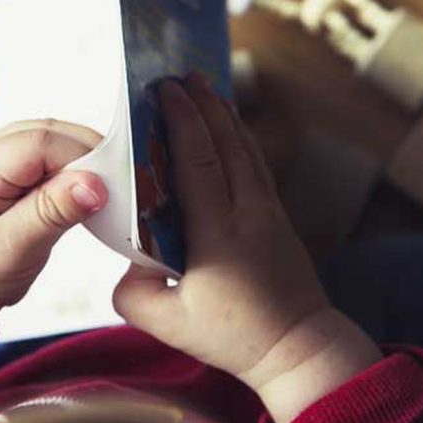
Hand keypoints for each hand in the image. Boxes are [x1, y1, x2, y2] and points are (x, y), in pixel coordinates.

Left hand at [0, 120, 107, 323]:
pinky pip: (46, 157)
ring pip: (52, 141)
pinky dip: (69, 172)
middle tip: (117, 191)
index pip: (40, 142)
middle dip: (87, 157)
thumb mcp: (11, 251)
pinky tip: (81, 196)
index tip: (112, 188)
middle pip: (49, 133)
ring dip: (81, 164)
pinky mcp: (6, 170)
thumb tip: (95, 184)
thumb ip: (51, 213)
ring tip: (101, 197)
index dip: (82, 159)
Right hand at [113, 74, 380, 422]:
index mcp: (219, 235)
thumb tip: (125, 261)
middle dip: (204, 104)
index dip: (182, 122)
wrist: (298, 349)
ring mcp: (268, 213)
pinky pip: (257, 166)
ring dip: (224, 115)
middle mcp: (248, 214)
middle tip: (181, 74)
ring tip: (205, 86)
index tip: (164, 91)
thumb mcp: (167, 325)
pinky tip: (230, 126)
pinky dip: (241, 138)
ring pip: (246, 150)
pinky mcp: (278, 218)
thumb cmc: (233, 338)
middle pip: (226, 145)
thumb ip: (132, 293)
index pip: (199, 164)